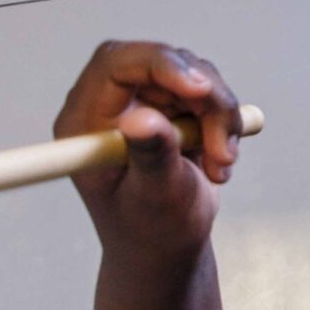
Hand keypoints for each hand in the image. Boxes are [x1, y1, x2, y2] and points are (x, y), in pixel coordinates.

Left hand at [54, 41, 245, 277]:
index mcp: (85, 123)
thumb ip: (150, 156)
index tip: (200, 90)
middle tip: (223, 144)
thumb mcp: (153, 198)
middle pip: (162, 63)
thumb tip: (139, 119)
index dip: (159, 63)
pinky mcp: (167, 106)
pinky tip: (218, 160)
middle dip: (204, 97)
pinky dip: (223, 121)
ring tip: (221, 163)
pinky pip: (206, 90)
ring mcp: (139, 102)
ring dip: (220, 114)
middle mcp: (108, 104)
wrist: (166, 247)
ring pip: (192, 74)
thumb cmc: (150, 232)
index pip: (115, 64)